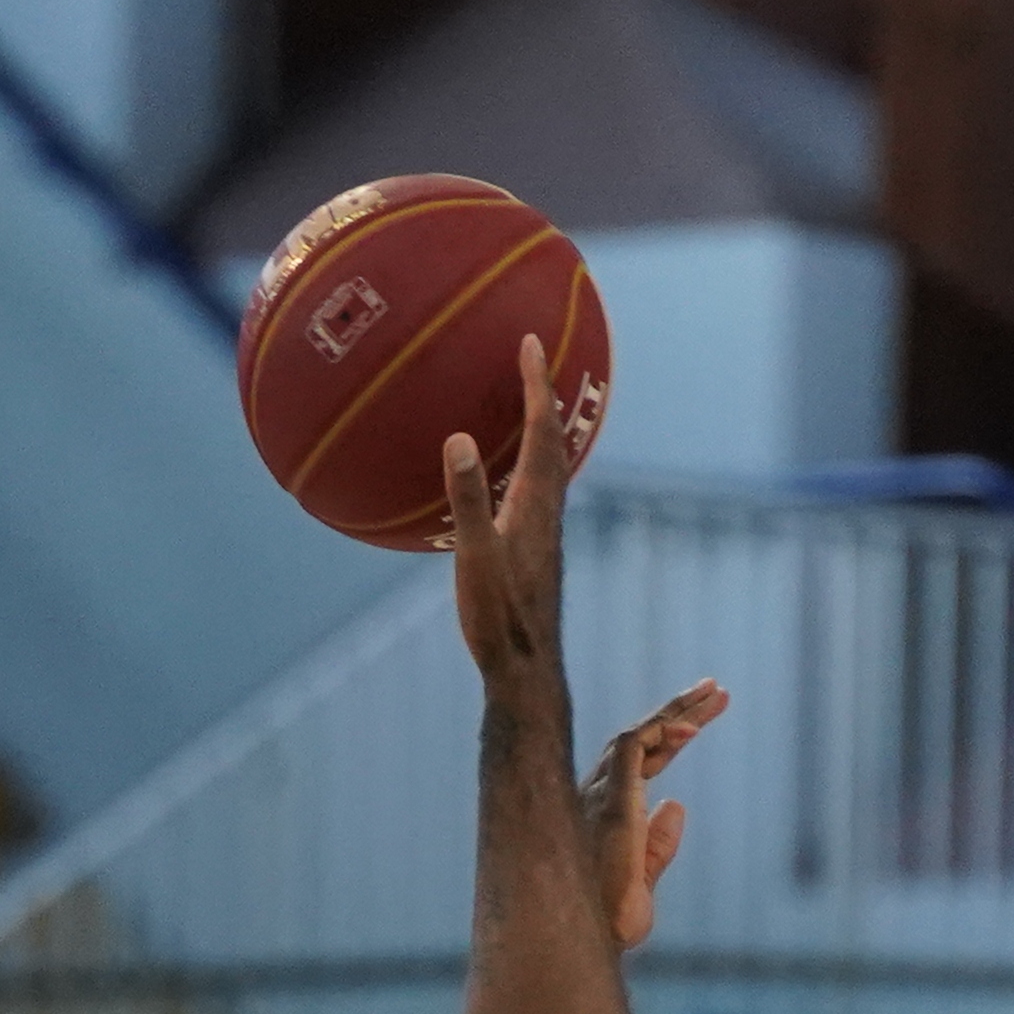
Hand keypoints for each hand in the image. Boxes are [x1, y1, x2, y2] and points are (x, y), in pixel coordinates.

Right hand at [444, 332, 582, 682]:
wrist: (526, 671)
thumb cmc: (499, 620)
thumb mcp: (475, 557)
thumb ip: (468, 499)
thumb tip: (459, 439)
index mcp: (535, 505)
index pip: (542, 431)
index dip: (537, 384)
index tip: (531, 342)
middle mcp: (546, 513)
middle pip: (554, 441)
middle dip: (544, 396)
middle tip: (535, 358)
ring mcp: (543, 534)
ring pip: (550, 467)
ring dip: (541, 430)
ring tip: (529, 404)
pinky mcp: (534, 553)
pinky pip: (533, 492)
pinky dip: (526, 466)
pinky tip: (507, 476)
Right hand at [582, 682, 722, 948]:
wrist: (585, 940)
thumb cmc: (607, 921)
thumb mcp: (642, 880)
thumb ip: (659, 845)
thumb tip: (676, 805)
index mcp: (606, 815)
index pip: (640, 763)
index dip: (670, 738)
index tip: (699, 724)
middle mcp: (598, 796)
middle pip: (641, 740)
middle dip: (678, 711)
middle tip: (715, 689)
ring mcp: (600, 795)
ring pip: (639, 736)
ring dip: (678, 712)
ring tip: (714, 691)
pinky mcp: (610, 800)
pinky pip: (634, 748)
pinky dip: (663, 733)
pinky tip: (692, 730)